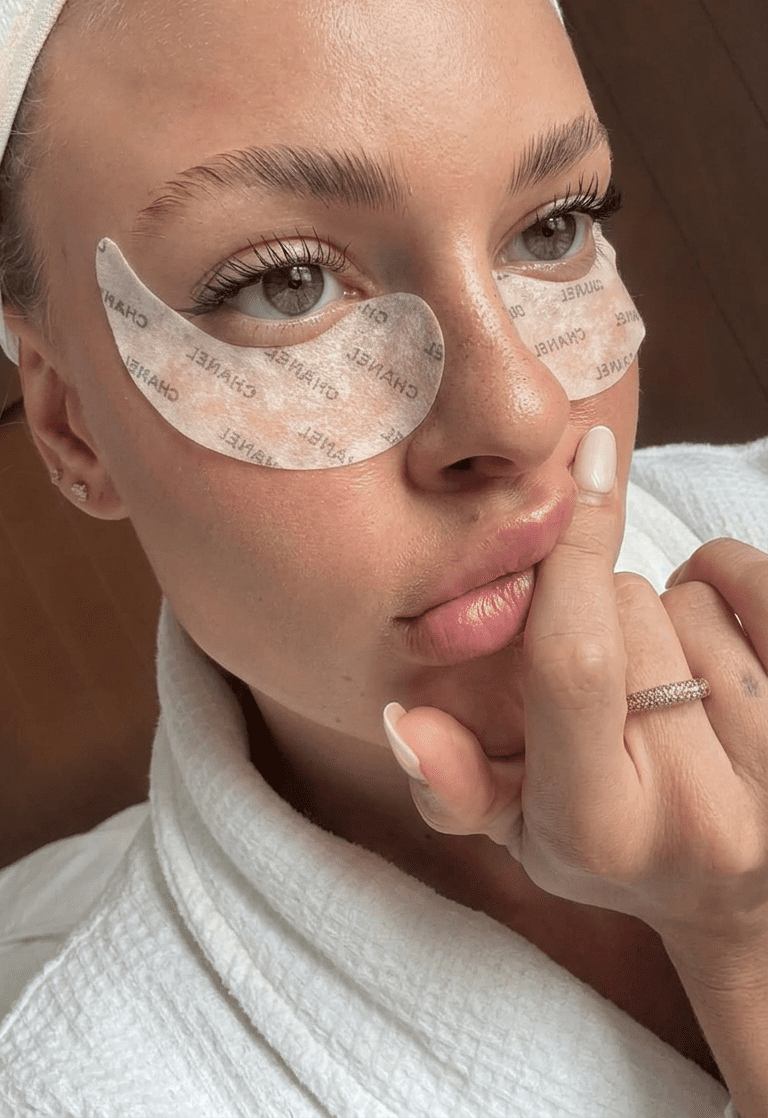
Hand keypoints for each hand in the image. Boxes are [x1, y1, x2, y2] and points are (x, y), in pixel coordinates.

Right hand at [384, 425, 767, 950]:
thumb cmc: (611, 843)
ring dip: (670, 613)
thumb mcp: (518, 826)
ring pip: (697, 601)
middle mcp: (696, 814)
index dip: (570, 551)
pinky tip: (715, 622)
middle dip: (602, 610)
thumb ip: (453, 777)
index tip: (583, 464)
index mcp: (597, 828)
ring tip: (664, 675)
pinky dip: (733, 580)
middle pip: (627, 610)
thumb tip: (403, 719)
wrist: (733, 892)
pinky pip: (764, 591)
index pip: (573, 660)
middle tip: (608, 669)